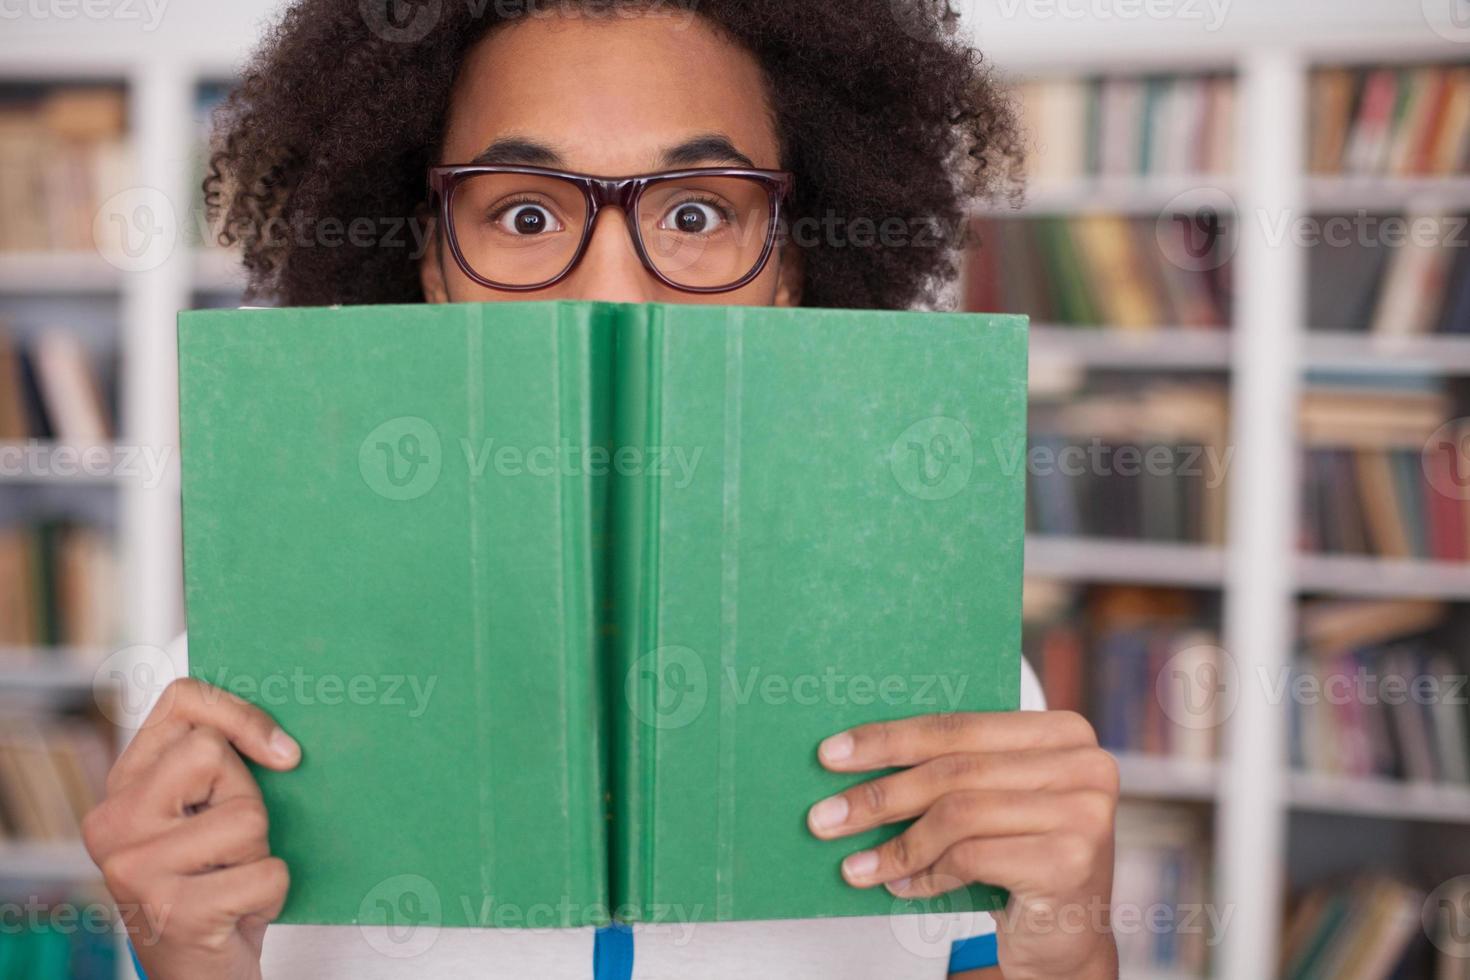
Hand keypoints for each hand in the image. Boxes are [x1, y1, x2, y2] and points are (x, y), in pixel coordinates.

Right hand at [82, 678, 300, 979]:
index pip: (182, 700)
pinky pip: (266, 873)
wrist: (199, 969)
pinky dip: (271, 893)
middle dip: (246, 796)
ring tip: (233, 876)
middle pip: (211, 753)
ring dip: (260, 850)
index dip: (241, 714)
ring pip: (246, 816)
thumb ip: (219, 763)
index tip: (280, 752)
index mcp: (123, 784)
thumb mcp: (206, 811)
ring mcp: (137, 869)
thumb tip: (282, 738)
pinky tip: (240, 909)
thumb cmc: (214, 878)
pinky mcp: (175, 912)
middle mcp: (114, 822)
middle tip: (232, 840)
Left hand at [807, 711, 1118, 979]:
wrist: (1069, 935)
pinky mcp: (1070, 862)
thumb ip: (951, 770)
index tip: (832, 754)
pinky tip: (902, 886)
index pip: (959, 725)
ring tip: (855, 865)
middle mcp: (1084, 764)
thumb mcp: (993, 801)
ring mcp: (1083, 813)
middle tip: (824, 817)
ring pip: (958, 814)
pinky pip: (971, 858)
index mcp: (1063, 731)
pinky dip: (926, 874)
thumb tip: (854, 758)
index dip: (890, 738)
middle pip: (954, 770)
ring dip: (897, 845)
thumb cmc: (1021, 856)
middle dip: (879, 795)